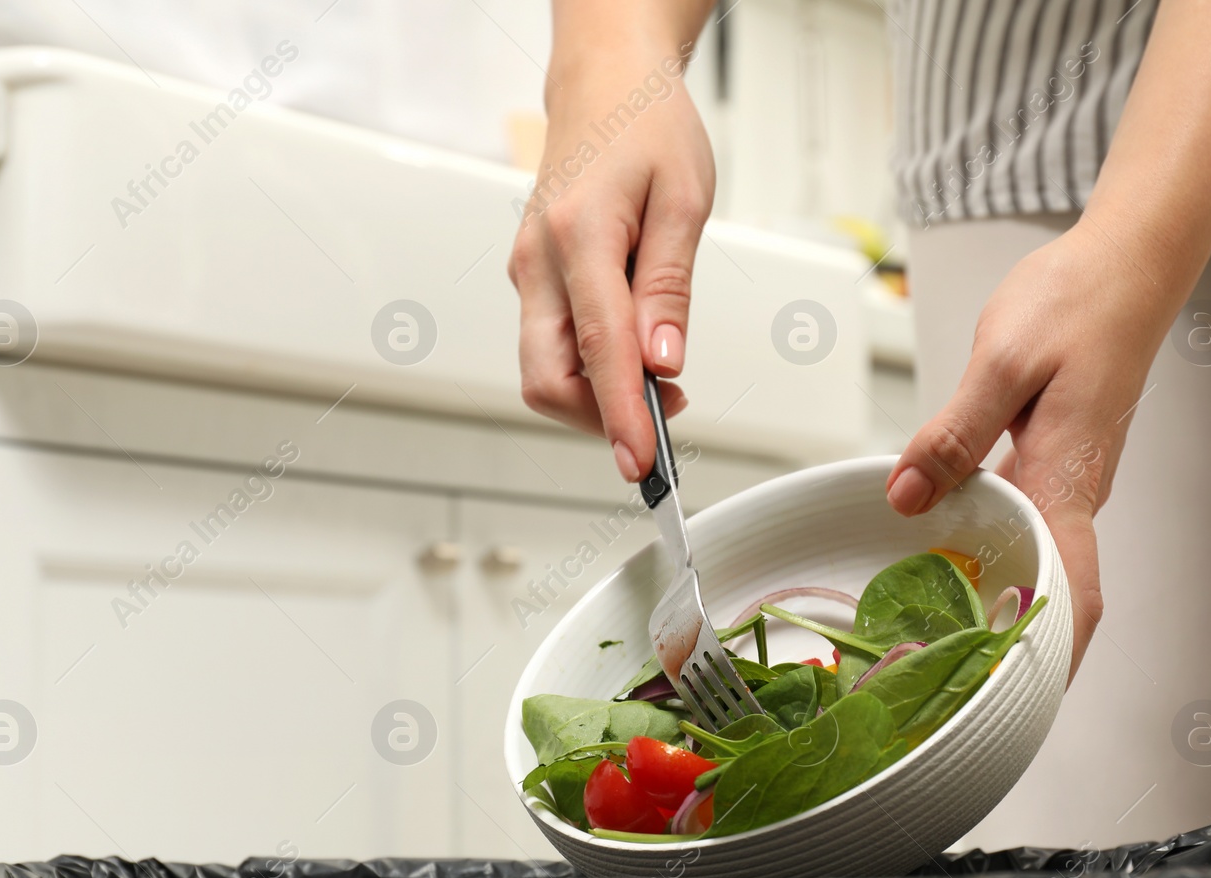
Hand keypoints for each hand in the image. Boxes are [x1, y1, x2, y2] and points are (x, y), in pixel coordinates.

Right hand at [507, 37, 714, 481]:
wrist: (604, 83)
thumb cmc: (646, 126)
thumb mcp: (683, 201)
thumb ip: (668, 288)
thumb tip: (664, 362)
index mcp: (576, 238)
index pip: (598, 352)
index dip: (621, 416)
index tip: (643, 462)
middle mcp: (537, 262)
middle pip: (547, 380)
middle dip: (600, 418)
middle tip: (664, 424)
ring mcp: (528, 272)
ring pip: (545, 370)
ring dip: (596, 396)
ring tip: (662, 383)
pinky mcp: (533, 278)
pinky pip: (551, 344)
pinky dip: (590, 368)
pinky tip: (633, 353)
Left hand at [885, 221, 1182, 679]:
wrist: (1125, 263)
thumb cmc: (1075, 302)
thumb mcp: (1000, 360)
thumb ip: (953, 433)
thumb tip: (906, 497)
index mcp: (1067, 475)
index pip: (1070, 586)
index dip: (1052, 651)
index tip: (1021, 700)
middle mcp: (1075, 488)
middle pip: (1050, 586)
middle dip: (1013, 642)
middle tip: (946, 681)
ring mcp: (1068, 477)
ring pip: (1033, 554)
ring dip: (997, 598)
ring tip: (934, 637)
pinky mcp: (1055, 459)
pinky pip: (1023, 520)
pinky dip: (990, 548)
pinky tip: (942, 552)